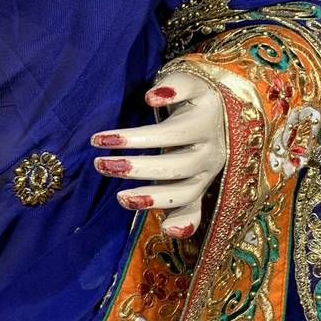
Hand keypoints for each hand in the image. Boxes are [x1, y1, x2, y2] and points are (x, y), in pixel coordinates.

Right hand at [90, 68, 226, 238]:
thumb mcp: (194, 175)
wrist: (220, 99)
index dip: (155, 198)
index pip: (184, 193)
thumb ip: (183, 205)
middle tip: (102, 166)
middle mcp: (211, 148)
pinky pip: (189, 89)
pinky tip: (150, 97)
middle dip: (139, 169)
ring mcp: (208, 118)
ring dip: (139, 137)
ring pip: (176, 132)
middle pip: (178, 165)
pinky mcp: (203, 88)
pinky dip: (170, 92)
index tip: (121, 199)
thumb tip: (168, 233)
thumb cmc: (197, 143)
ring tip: (101, 139)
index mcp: (206, 172)